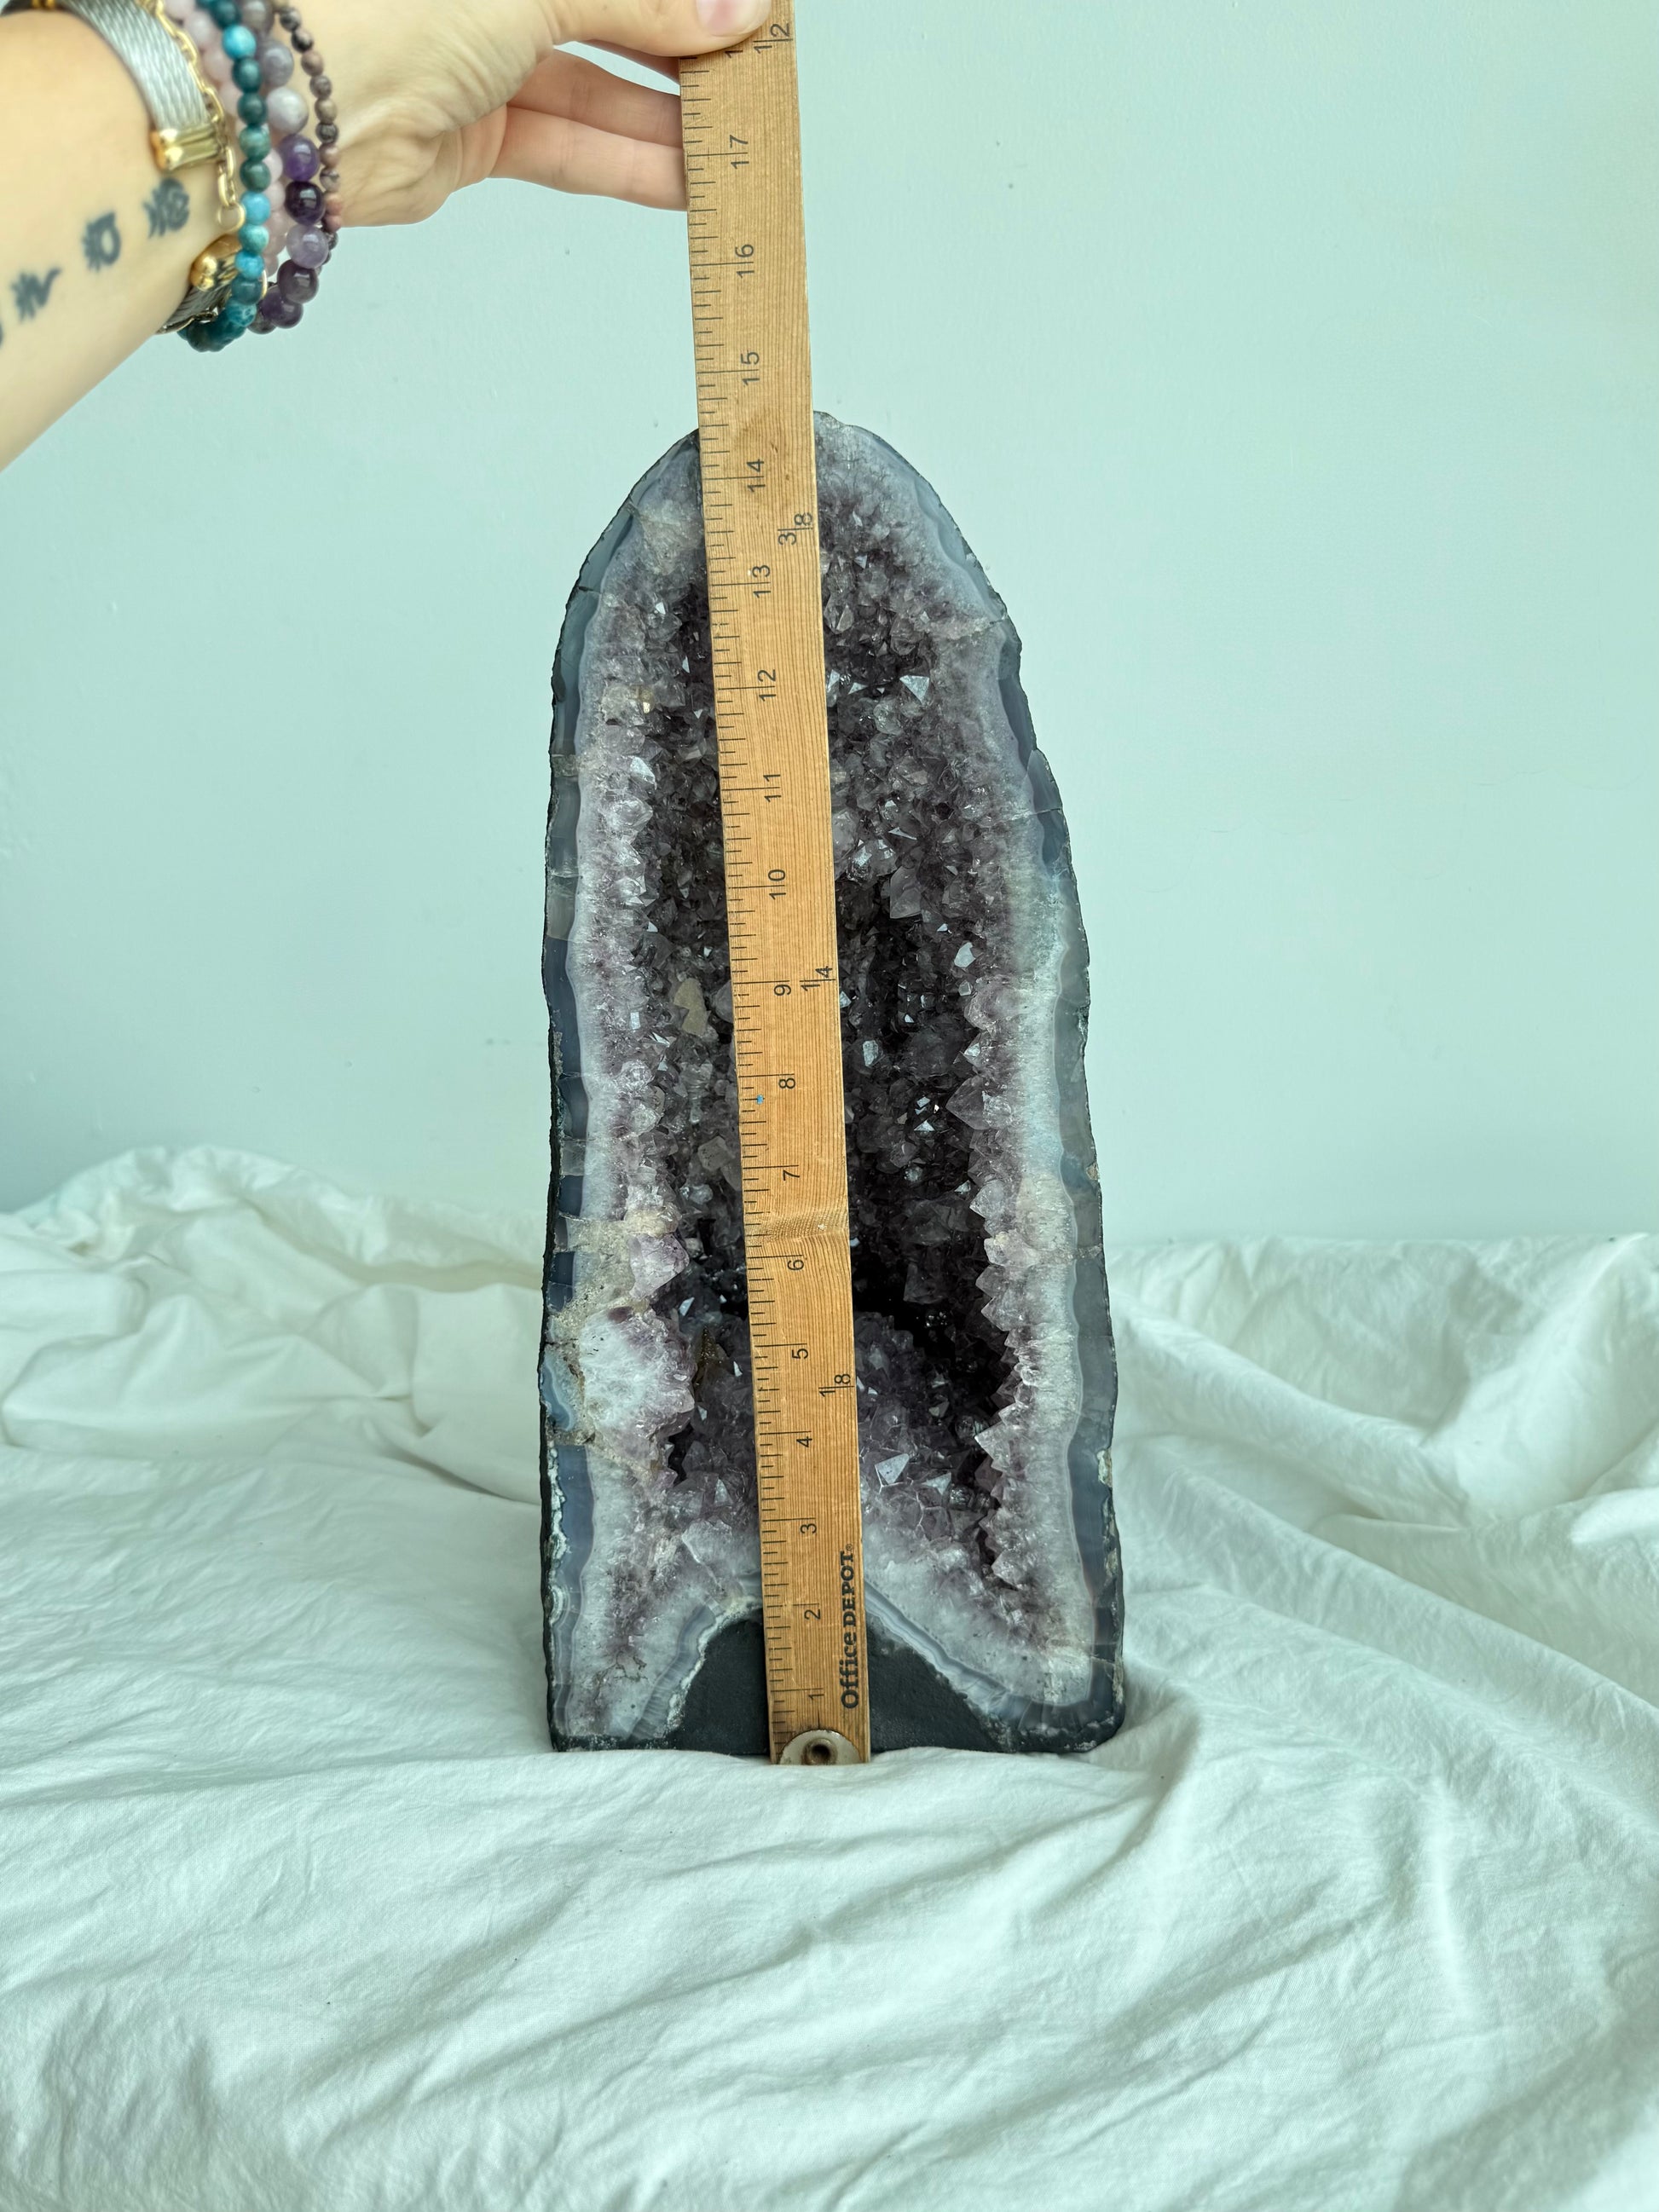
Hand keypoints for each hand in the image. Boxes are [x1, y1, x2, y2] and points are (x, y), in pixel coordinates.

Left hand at [306, 0, 767, 226]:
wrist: (295, 109)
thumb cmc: (385, 7)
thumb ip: (643, 0)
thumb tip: (736, 10)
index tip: (748, 8)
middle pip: (607, 14)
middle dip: (683, 46)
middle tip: (755, 74)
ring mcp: (478, 61)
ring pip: (596, 88)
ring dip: (670, 118)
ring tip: (739, 140)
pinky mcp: (473, 136)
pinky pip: (569, 147)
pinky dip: (629, 163)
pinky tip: (689, 177)